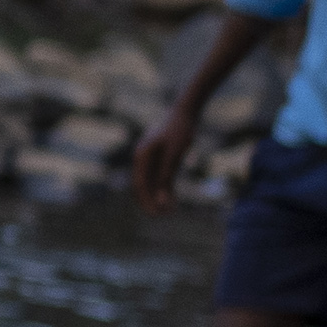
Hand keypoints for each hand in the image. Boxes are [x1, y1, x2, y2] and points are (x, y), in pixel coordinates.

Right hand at [130, 96, 209, 212]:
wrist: (186, 110)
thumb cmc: (180, 130)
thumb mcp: (174, 155)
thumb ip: (166, 178)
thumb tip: (161, 202)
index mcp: (141, 156)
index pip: (139, 185)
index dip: (146, 202)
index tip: (156, 215)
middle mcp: (142, 158)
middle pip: (142, 185)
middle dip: (151, 202)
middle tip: (162, 217)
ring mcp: (151, 157)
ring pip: (151, 182)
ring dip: (159, 197)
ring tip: (170, 211)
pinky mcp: (160, 156)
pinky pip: (160, 176)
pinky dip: (165, 188)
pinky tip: (174, 199)